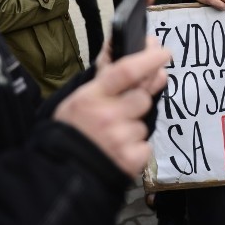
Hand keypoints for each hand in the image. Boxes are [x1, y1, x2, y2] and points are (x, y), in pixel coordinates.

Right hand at [53, 36, 169, 177]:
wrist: (60, 172)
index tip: (164, 53)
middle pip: (142, 98)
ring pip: (143, 124)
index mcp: (92, 96)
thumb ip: (107, 79)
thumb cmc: (71, 130)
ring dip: (133, 128)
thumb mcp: (80, 98)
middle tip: (120, 112)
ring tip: (112, 136)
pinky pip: (145, 146)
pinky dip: (136, 149)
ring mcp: (120, 138)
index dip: (149, 59)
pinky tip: (118, 151)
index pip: (127, 70)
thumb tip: (130, 53)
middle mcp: (107, 115)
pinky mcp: (130, 160)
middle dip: (137, 103)